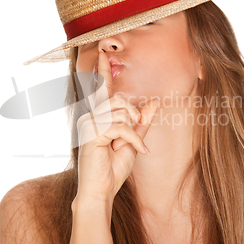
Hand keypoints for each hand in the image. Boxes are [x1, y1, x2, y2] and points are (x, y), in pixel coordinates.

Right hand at [75, 51, 158, 202]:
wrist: (101, 191)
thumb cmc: (113, 169)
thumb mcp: (133, 141)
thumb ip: (141, 122)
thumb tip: (154, 102)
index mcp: (99, 117)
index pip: (102, 89)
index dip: (103, 70)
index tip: (103, 51)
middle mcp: (91, 117)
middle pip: (118, 99)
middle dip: (134, 113)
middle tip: (138, 133)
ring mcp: (89, 124)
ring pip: (120, 111)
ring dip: (134, 129)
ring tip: (137, 146)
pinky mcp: (91, 133)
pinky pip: (120, 127)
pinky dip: (134, 139)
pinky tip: (140, 151)